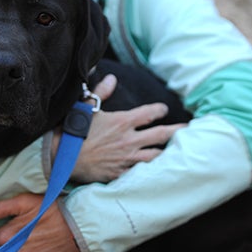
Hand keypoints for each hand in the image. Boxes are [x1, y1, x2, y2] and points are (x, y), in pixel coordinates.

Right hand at [68, 74, 187, 182]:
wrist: (62, 158)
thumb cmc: (73, 131)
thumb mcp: (86, 107)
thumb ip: (101, 93)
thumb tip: (110, 78)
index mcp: (123, 121)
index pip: (150, 113)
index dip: (160, 110)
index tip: (163, 110)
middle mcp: (129, 139)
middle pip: (162, 135)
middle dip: (178, 131)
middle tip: (188, 129)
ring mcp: (128, 158)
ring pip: (157, 155)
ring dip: (169, 152)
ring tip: (180, 151)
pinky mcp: (122, 173)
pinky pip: (143, 172)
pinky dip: (153, 171)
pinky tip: (161, 170)